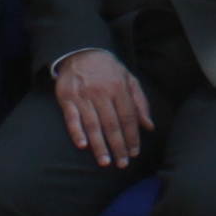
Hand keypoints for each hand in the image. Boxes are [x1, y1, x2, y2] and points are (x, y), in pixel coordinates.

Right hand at [52, 49, 153, 167]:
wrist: (81, 52)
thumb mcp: (129, 80)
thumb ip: (140, 102)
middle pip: (112, 124)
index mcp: (119, 87)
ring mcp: (83, 95)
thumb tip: (149, 126)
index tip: (134, 152)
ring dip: (99, 145)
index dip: (132, 136)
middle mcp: (101, 92)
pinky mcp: (66, 97)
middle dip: (118, 146)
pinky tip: (82, 146)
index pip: (128, 117)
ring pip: (93, 124)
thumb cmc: (108, 70)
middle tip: (122, 163)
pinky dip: (76, 132)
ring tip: (105, 162)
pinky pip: (71, 118)